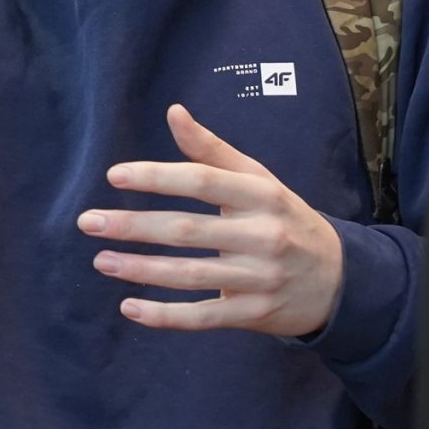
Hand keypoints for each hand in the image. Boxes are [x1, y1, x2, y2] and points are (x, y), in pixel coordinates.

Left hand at [78, 104, 344, 338]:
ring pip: (190, 274)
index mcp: (262, 195)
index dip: (156, 177)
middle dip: (134, 226)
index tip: (113, 176)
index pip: (202, 181)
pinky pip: (203, 316)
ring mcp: (260, 278)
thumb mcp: (260, 180)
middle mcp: (263, 235)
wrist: (340, 281)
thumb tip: (173, 112)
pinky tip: (129, 307)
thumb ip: (213, 151)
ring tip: (101, 260)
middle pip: (187, 230)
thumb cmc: (286, 220)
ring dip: (141, 269)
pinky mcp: (255, 314)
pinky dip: (165, 316)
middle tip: (88, 222)